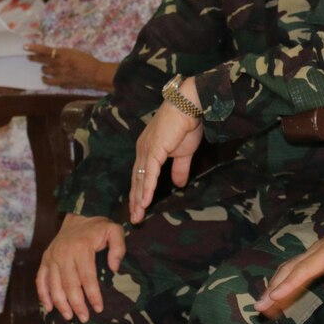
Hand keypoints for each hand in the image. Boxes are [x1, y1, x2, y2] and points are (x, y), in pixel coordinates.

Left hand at [25, 44, 102, 89]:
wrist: (94, 73)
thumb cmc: (86, 61)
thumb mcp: (73, 52)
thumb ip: (61, 53)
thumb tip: (51, 54)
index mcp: (62, 54)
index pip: (44, 50)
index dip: (34, 48)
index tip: (25, 47)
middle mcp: (59, 64)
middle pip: (41, 61)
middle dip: (34, 58)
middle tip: (30, 57)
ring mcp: (59, 74)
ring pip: (44, 71)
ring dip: (43, 68)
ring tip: (44, 67)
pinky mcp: (61, 82)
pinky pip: (49, 81)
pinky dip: (46, 79)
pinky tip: (46, 78)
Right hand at [36, 213, 125, 321]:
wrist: (79, 215)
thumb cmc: (99, 227)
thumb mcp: (115, 230)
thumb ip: (118, 247)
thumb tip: (114, 268)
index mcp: (81, 248)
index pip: (87, 277)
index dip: (93, 295)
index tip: (98, 308)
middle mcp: (64, 253)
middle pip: (69, 284)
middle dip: (77, 304)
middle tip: (84, 318)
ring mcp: (52, 257)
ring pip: (54, 285)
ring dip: (61, 304)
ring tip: (69, 317)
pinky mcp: (45, 259)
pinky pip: (41, 280)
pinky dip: (43, 295)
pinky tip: (49, 308)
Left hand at [129, 79, 203, 223]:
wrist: (188, 105)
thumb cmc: (186, 124)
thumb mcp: (184, 152)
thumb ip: (179, 168)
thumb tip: (179, 185)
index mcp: (148, 149)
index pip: (141, 175)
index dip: (140, 192)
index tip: (140, 208)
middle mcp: (142, 150)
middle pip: (136, 180)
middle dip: (135, 200)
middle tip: (135, 218)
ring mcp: (146, 149)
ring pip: (141, 179)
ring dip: (139, 199)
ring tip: (138, 215)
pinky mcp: (154, 149)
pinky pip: (149, 173)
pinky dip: (147, 188)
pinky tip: (146, 202)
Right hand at [254, 209, 323, 318]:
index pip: (305, 269)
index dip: (289, 284)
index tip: (273, 297)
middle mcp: (318, 250)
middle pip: (291, 269)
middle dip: (273, 288)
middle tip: (258, 307)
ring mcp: (316, 252)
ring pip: (290, 268)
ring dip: (275, 285)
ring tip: (262, 304)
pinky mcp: (318, 256)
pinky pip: (296, 268)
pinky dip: (284, 280)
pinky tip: (279, 291)